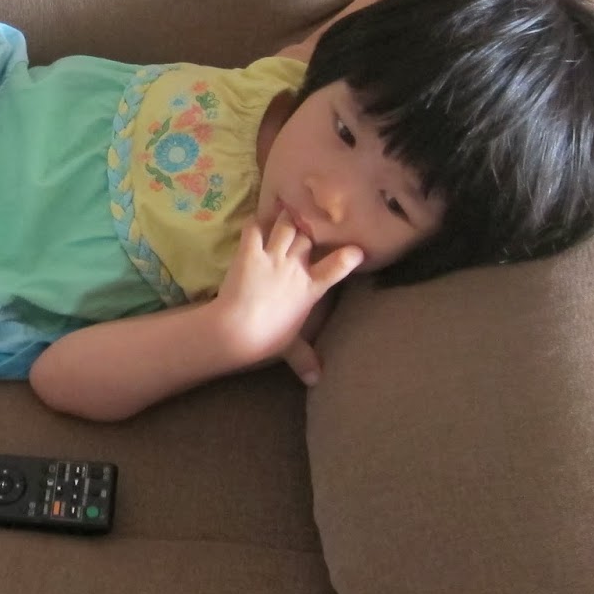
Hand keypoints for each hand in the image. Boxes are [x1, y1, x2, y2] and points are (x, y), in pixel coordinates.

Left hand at [214, 212, 362, 378]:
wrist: (239, 330)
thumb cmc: (268, 338)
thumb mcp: (291, 347)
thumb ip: (305, 358)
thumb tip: (316, 381)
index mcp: (311, 288)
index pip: (338, 266)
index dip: (347, 255)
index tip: (355, 249)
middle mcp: (295, 267)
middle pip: (308, 235)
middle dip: (308, 227)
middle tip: (305, 223)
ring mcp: (273, 256)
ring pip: (286, 224)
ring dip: (284, 218)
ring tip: (283, 212)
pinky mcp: (250, 252)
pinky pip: (255, 227)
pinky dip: (255, 222)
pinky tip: (255, 223)